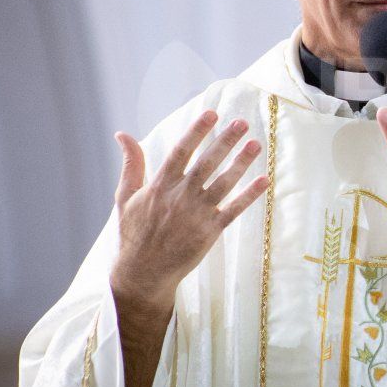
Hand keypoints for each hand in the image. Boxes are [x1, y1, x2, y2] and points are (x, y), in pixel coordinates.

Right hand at [110, 110, 269, 307]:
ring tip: (256, 144)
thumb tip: (122, 134)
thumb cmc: (134, 232)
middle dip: (224, 142)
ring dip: (241, 163)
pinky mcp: (209, 232)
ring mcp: (196, 215)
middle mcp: (180, 197)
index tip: (212, 113)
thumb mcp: (125, 196)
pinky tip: (264, 180)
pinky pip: (233, 210)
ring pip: (223, 184)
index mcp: (160, 186)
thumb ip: (131, 164)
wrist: (142, 272)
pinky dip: (249, 196)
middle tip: (242, 123)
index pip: (180, 151)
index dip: (196, 132)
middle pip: (206, 163)